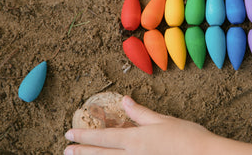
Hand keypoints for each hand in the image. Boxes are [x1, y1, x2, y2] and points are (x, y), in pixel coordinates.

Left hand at [64, 96, 251, 154]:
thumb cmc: (186, 136)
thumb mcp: (163, 120)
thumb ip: (141, 113)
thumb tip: (124, 101)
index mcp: (136, 139)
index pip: (104, 137)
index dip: (85, 136)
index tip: (69, 135)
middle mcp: (134, 154)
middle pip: (102, 154)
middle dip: (82, 151)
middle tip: (66, 150)